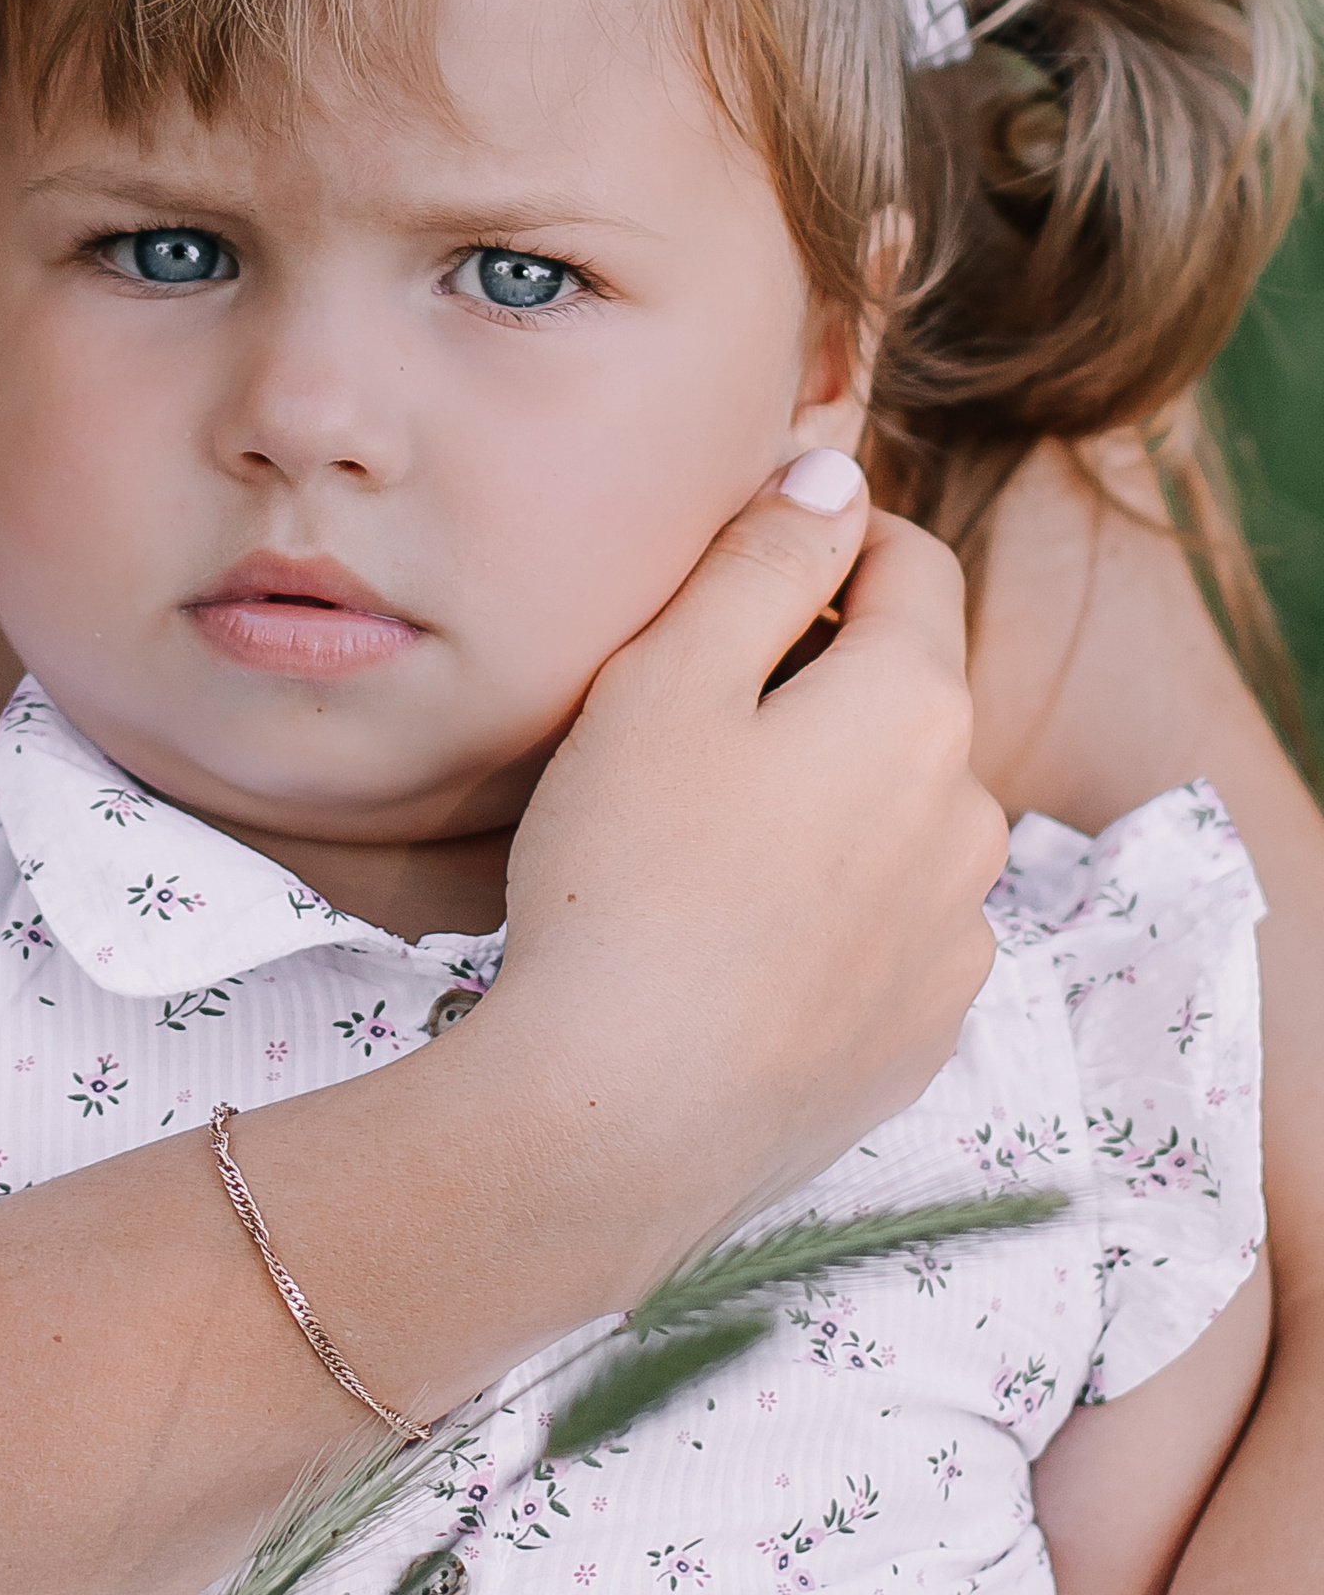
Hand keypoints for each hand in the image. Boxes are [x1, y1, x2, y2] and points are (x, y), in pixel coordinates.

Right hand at [490, 459, 1005, 1289]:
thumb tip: (835, 477)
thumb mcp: (666, 677)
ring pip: (900, 816)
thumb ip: (763, 561)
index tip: (742, 567)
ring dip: (827, 800)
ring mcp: (958, 936)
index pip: (910, 563)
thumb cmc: (623, 876)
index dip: (827, 542)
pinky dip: (829, 909)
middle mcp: (973, 815)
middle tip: (680, 721)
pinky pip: (890, 926)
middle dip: (818, 682)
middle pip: (906, 695)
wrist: (619, 1116)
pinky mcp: (924, 1031)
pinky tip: (731, 940)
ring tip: (696, 844)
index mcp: (916, 706)